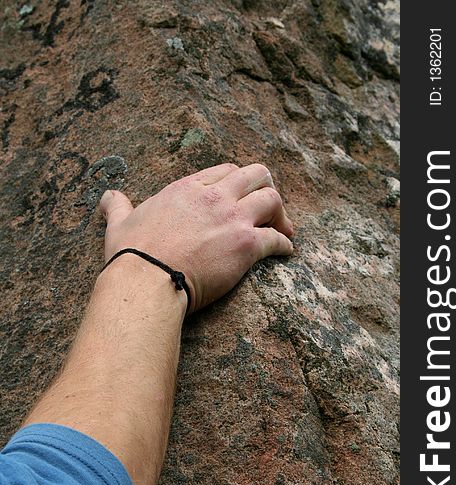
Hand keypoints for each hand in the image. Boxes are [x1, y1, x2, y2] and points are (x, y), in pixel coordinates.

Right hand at [99, 163, 293, 312]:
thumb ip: (118, 206)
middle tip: (270, 209)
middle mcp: (214, 196)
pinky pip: (277, 239)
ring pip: (272, 200)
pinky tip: (287, 252)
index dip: (239, 182)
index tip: (242, 197)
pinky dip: (285, 245)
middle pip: (256, 175)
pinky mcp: (245, 245)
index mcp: (188, 188)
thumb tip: (107, 196)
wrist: (146, 281)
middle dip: (268, 188)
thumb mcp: (119, 223)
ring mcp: (231, 218)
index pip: (226, 171)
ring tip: (284, 231)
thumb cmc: (132, 255)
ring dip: (281, 215)